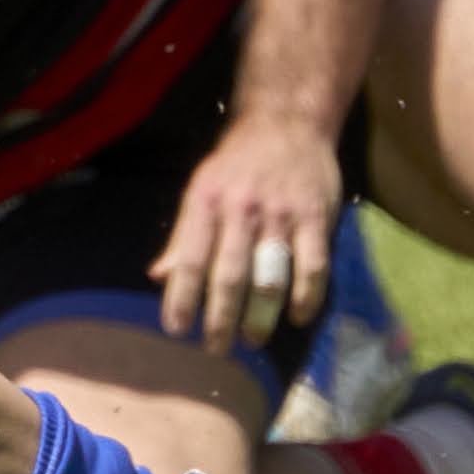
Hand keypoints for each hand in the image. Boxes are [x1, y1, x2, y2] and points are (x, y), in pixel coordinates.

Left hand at [152, 114, 344, 353]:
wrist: (285, 123)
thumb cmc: (236, 162)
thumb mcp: (200, 190)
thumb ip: (183, 237)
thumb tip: (158, 276)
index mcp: (205, 203)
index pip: (190, 259)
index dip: (180, 297)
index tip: (175, 330)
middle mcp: (240, 211)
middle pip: (229, 275)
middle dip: (219, 318)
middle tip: (215, 349)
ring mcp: (280, 215)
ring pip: (269, 276)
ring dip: (260, 316)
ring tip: (251, 341)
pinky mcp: (316, 217)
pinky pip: (313, 265)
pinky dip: (306, 297)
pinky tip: (297, 317)